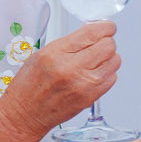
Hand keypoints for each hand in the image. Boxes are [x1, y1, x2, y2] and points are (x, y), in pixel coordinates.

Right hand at [0, 23, 119, 141]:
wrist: (25, 114)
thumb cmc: (29, 85)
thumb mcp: (42, 54)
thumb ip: (70, 42)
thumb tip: (93, 33)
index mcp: (56, 53)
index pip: (93, 33)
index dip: (104, 27)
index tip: (105, 27)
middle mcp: (72, 69)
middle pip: (108, 46)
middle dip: (106, 41)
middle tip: (98, 44)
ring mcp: (84, 85)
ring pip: (115, 61)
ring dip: (108, 58)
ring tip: (95, 61)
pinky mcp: (91, 98)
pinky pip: (112, 78)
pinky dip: (107, 73)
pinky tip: (93, 74)